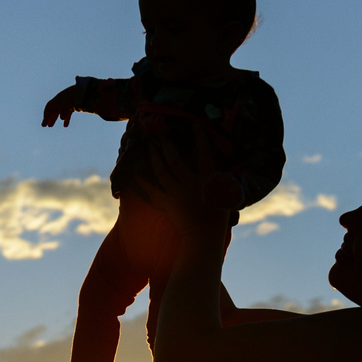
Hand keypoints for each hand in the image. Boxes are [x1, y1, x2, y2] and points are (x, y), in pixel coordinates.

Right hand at [42, 83, 83, 126]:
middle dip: (48, 118)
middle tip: (44, 126)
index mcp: (57, 100)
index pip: (49, 108)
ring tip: (50, 126)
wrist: (83, 90)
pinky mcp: (72, 106)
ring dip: (54, 119)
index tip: (44, 123)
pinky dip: (66, 119)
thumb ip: (64, 111)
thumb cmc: (74, 96)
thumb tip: (62, 118)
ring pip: (58, 112)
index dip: (46, 116)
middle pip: (52, 110)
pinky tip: (65, 126)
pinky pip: (67, 114)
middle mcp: (60, 102)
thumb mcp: (68, 103)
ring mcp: (66, 104)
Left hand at [134, 117, 222, 233]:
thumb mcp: (226, 196)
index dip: (200, 138)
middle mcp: (190, 184)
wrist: (204, 238)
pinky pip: (151, 190)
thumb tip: (221, 168)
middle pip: (175, 160)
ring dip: (154, 156)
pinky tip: (134, 173)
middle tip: (159, 132)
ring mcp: (176, 193)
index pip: (204, 154)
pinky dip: (142, 182)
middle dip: (166, 145)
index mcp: (208, 180)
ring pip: (161, 171)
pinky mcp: (166, 204)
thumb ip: (222, 181)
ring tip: (149, 145)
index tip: (193, 124)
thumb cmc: (218, 218)